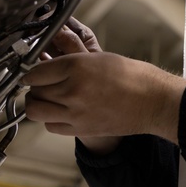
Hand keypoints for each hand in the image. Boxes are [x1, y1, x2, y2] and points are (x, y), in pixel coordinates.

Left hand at [23, 18, 185, 149]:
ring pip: (36, 110)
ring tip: (47, 99)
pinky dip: (51, 119)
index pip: (36, 71)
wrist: (153, 101)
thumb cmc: (133, 77)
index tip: (32, 72)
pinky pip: (50, 126)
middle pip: (34, 91)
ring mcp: (75, 112)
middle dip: (36, 87)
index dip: (32, 72)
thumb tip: (48, 60)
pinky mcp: (80, 129)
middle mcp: (73, 90)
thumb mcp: (100, 57)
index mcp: (77, 67)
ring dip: (38, 104)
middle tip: (42, 84)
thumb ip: (71, 59)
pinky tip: (60, 112)